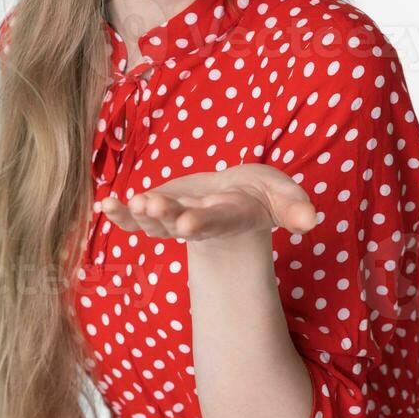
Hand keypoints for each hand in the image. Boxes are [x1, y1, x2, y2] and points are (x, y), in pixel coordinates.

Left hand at [100, 164, 317, 242]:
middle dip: (166, 214)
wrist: (237, 198)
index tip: (186, 222)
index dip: (200, 222)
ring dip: (141, 213)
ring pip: (155, 221)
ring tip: (132, 201)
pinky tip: (106, 205)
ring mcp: (176, 219)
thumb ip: (296, 207)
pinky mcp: (159, 213)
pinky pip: (136, 219)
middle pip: (180, 220)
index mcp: (229, 218)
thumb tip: (312, 218)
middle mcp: (199, 222)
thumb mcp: (285, 196)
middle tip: (152, 204)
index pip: (214, 222)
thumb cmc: (264, 194)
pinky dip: (120, 214)